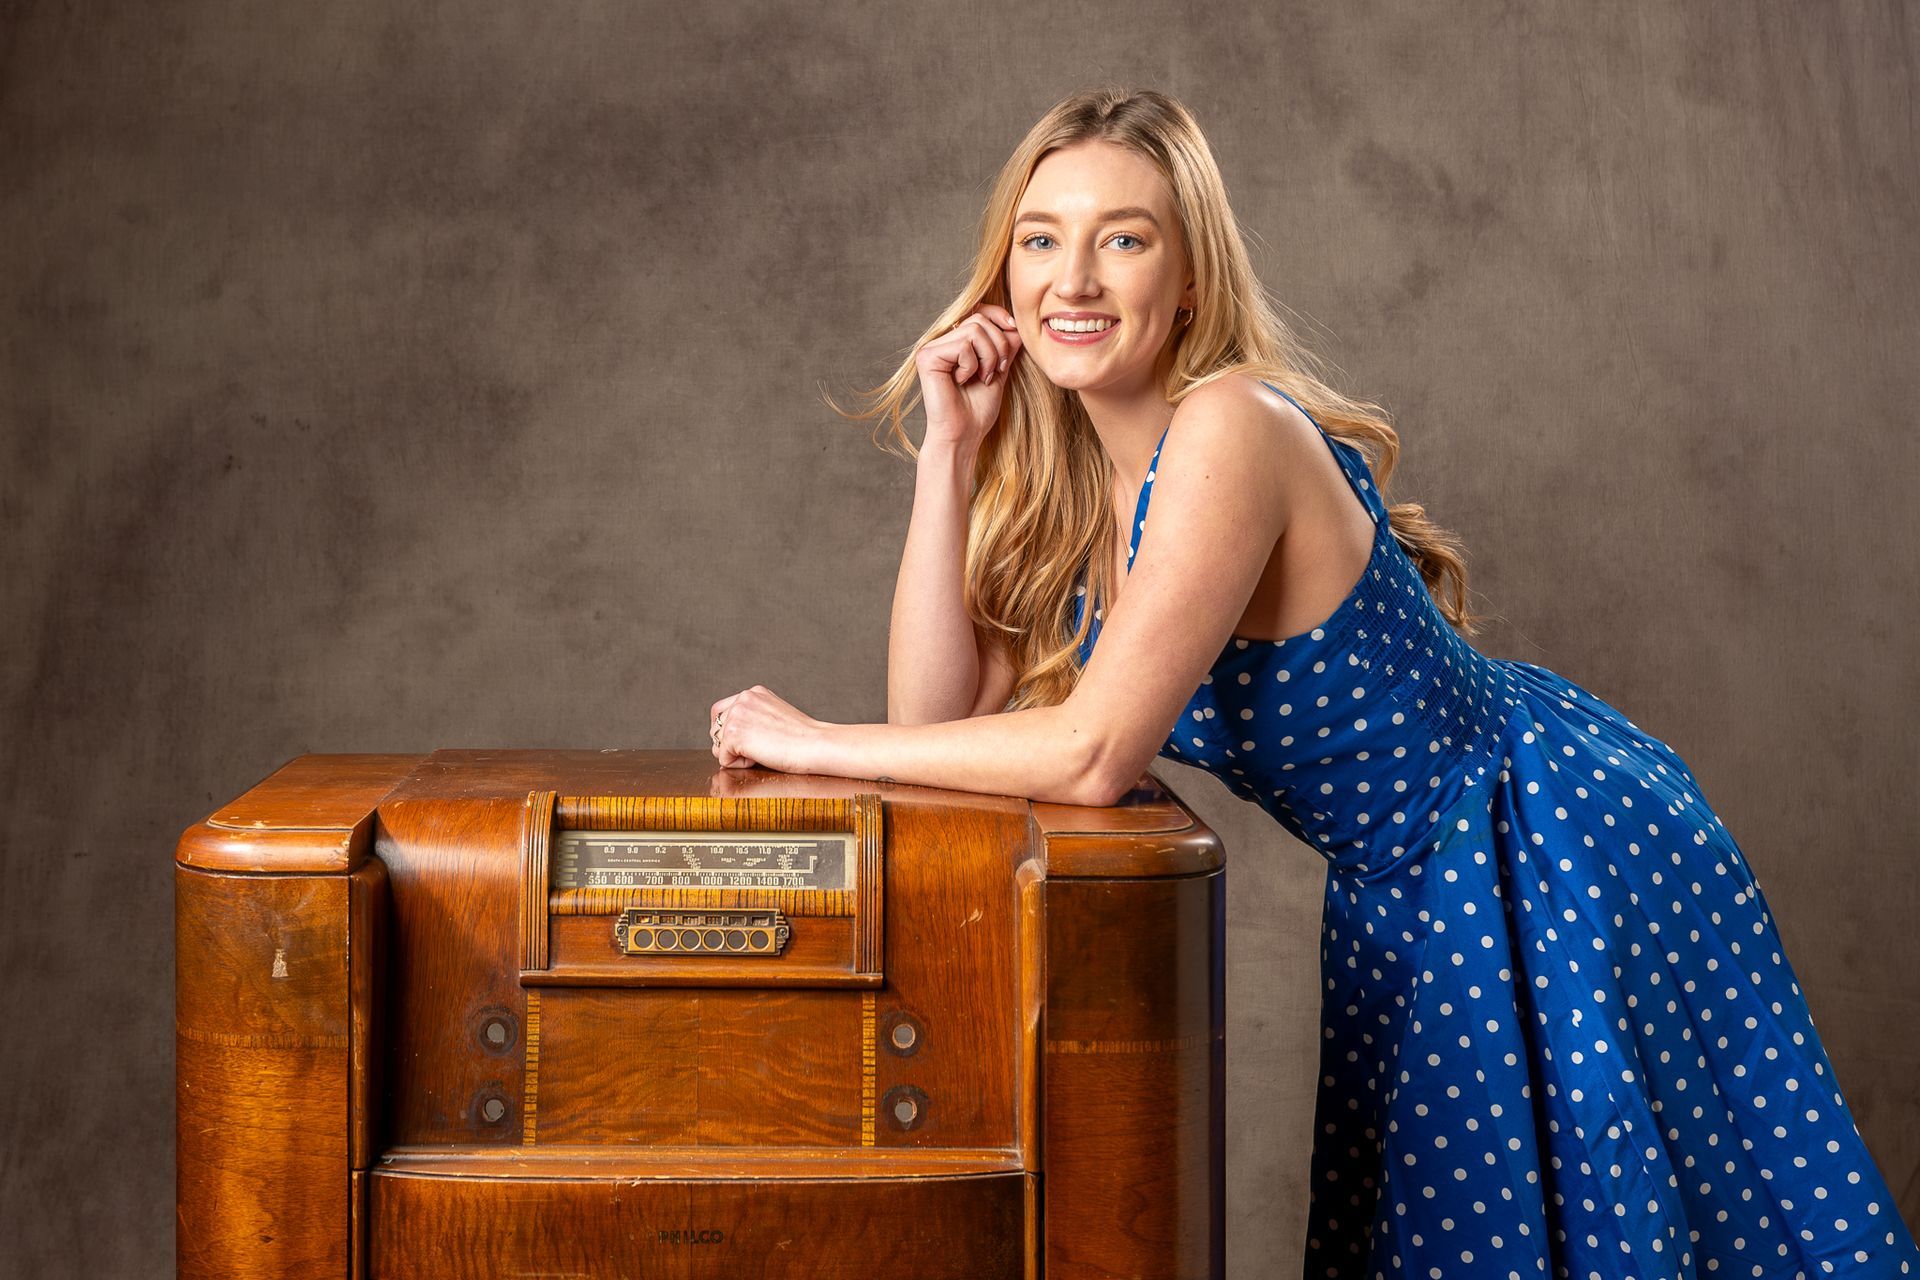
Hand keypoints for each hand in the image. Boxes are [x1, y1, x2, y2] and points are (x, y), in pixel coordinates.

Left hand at [708, 685, 827, 773]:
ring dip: (735, 753)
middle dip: (730, 743)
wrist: (814, 745)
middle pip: (716, 728)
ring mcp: (736, 715)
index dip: (728, 730)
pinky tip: (760, 757)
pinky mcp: (733, 734)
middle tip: (758, 748)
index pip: (722, 711)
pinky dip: (739, 765)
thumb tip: (733, 733)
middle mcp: (742, 699)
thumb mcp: (775, 715)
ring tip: (761, 751)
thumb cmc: (802, 737)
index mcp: (753, 693)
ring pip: (718, 743)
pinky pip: (723, 758)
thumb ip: (754, 716)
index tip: (745, 740)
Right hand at [914, 303, 1022, 451]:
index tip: (1014, 331)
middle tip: (996, 371)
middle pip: (980, 319)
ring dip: (988, 357)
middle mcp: (941, 341)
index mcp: (956, 342)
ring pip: (974, 330)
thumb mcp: (999, 370)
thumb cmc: (978, 409)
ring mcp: (932, 348)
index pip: (979, 311)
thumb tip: (1015, 322)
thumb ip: (1004, 346)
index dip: (999, 316)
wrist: (963, 435)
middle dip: (998, 345)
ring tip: (982, 378)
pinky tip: (961, 381)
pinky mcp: (927, 357)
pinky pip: (963, 346)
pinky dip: (972, 366)